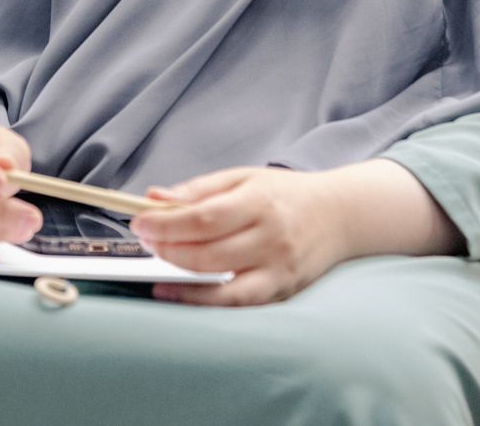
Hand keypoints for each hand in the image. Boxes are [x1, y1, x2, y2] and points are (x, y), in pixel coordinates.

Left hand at [131, 159, 460, 307]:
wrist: (340, 215)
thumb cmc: (286, 195)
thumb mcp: (243, 177)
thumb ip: (198, 189)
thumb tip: (155, 198)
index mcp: (258, 201)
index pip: (203, 216)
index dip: (166, 223)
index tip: (140, 222)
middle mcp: (270, 237)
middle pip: (207, 251)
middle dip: (167, 248)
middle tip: (147, 241)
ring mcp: (278, 268)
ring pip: (221, 281)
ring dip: (180, 276)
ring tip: (159, 266)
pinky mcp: (282, 290)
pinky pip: (238, 302)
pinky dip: (205, 301)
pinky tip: (180, 293)